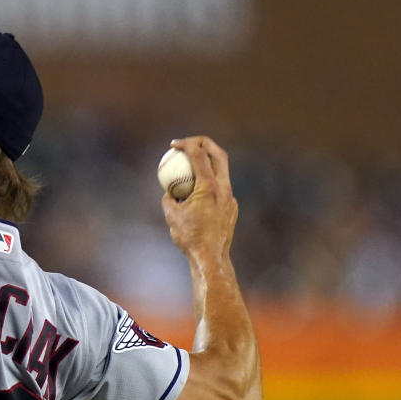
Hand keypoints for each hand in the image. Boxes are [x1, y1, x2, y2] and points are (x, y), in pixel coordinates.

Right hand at [161, 136, 237, 260]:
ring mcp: (230, 197)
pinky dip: (209, 184)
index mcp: (209, 186)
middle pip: (219, 154)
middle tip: (189, 143)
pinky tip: (197, 194)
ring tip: (192, 167)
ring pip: (222, 172)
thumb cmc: (189, 237)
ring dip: (208, 164)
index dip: (185, 144)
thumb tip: (168, 189)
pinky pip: (221, 189)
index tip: (174, 144)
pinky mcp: (232, 207)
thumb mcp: (171, 215)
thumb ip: (168, 198)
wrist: (210, 257)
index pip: (198, 155)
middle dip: (204, 142)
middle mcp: (223, 188)